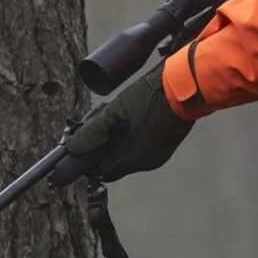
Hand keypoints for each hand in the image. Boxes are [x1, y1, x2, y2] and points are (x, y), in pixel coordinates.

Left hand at [64, 61, 193, 181]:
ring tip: (121, 118)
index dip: (92, 158)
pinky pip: (142, 149)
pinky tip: (135, 120)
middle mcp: (146, 162)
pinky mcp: (166, 146)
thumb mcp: (114, 111)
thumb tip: (72, 148)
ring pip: (128, 156)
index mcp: (132, 158)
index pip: (102, 171)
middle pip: (115, 164)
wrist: (185, 86)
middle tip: (105, 125)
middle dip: (106, 148)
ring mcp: (158, 155)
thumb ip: (92, 131)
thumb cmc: (149, 96)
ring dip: (120, 143)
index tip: (89, 142)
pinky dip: (134, 139)